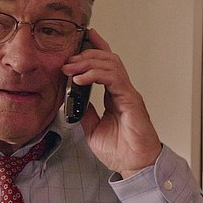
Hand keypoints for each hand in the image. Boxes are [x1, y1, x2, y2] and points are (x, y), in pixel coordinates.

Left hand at [62, 28, 161, 177]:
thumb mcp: (92, 129)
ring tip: (70, 68)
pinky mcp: (131, 101)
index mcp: (115, 95)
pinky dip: (96, 75)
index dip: (97, 47)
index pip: (106, 65)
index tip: (84, 36)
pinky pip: (114, 79)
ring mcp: (128, 94)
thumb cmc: (121, 151)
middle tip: (67, 61)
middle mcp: (123, 91)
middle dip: (86, 55)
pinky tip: (81, 79)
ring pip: (111, 64)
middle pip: (107, 59)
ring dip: (88, 63)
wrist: (136, 166)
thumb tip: (72, 101)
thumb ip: (85, 112)